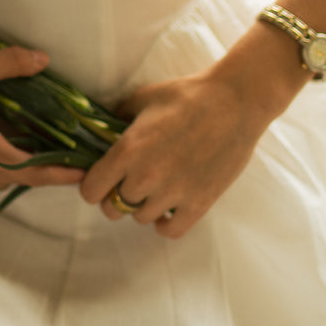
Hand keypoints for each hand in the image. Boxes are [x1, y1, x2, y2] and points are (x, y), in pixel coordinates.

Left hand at [78, 68, 267, 238]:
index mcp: (127, 151)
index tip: (103, 178)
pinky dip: (166, 222)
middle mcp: (146, 177)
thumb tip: (99, 130)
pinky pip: (170, 230)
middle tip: (130, 181)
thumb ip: (115, 119)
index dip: (93, 185)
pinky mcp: (199, 203)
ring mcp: (174, 193)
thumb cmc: (186, 95)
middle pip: (113, 208)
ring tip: (155, 186)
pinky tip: (169, 206)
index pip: (91, 192)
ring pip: (140, 218)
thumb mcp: (141, 99)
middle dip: (115, 196)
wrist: (234, 101)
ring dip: (143, 205)